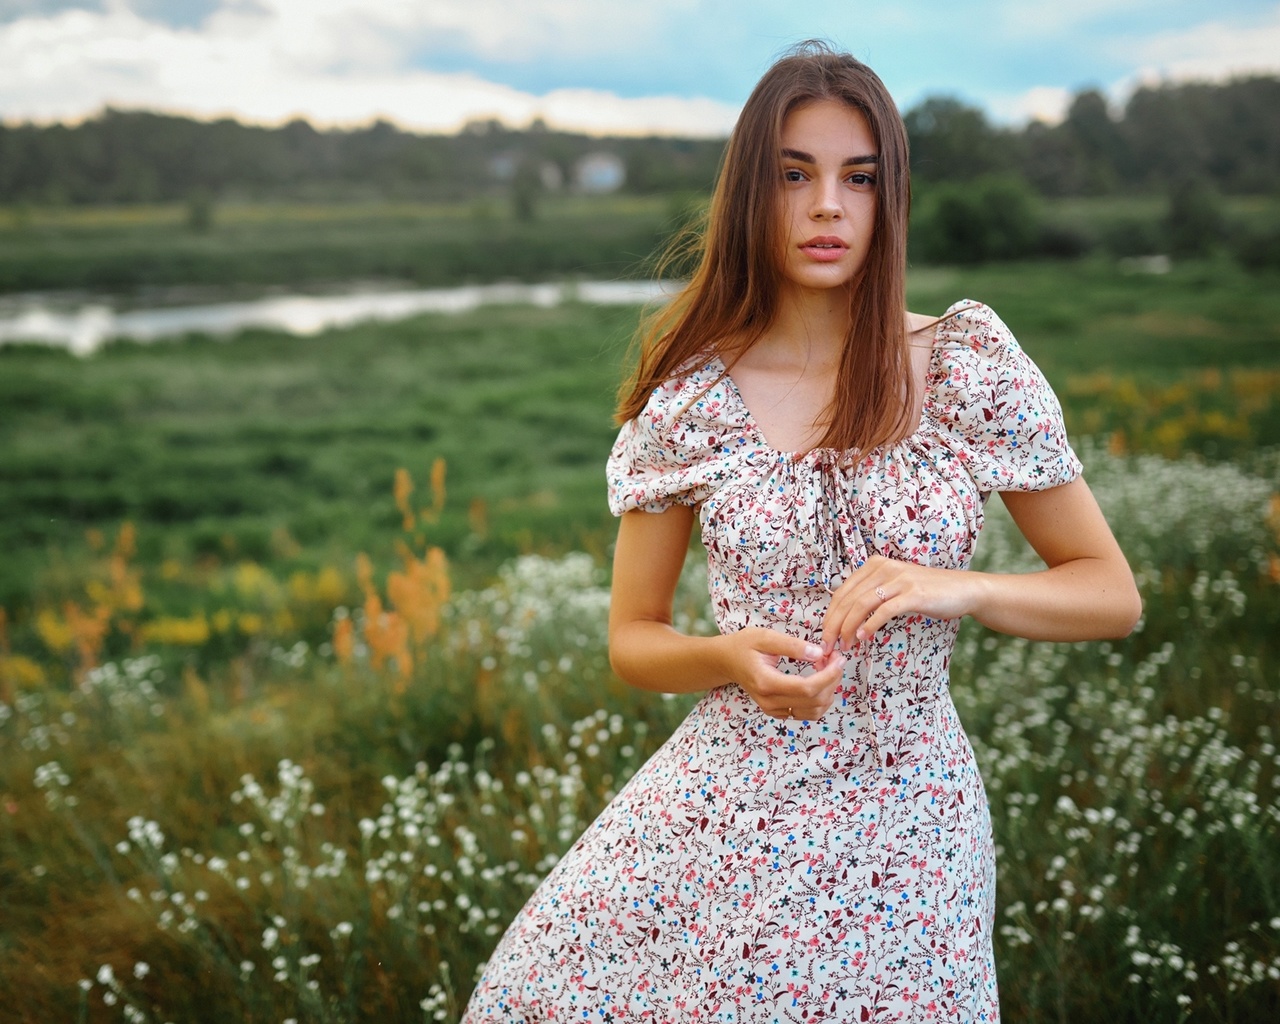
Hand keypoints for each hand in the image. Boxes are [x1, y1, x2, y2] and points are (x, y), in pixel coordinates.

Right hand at [718, 626, 846, 719]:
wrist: (727, 661)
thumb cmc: (744, 645)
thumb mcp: (765, 637)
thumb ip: (792, 645)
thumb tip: (819, 653)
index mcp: (766, 682)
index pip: (807, 688)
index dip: (829, 676)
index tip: (839, 659)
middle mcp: (770, 702)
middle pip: (814, 701)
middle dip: (832, 681)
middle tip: (835, 659)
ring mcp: (773, 710)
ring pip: (814, 712)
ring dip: (828, 691)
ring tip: (827, 668)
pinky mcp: (777, 712)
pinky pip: (807, 713)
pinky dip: (820, 699)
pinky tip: (819, 680)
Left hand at [822, 554, 978, 653]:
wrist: (962, 590)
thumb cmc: (926, 592)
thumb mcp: (894, 587)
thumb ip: (872, 596)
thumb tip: (845, 620)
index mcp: (874, 565)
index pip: (842, 592)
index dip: (830, 616)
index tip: (825, 637)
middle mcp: (883, 568)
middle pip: (848, 599)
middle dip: (834, 625)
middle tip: (828, 647)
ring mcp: (899, 579)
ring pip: (861, 604)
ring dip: (848, 627)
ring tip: (844, 645)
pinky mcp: (913, 593)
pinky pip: (884, 610)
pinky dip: (870, 625)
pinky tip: (863, 637)